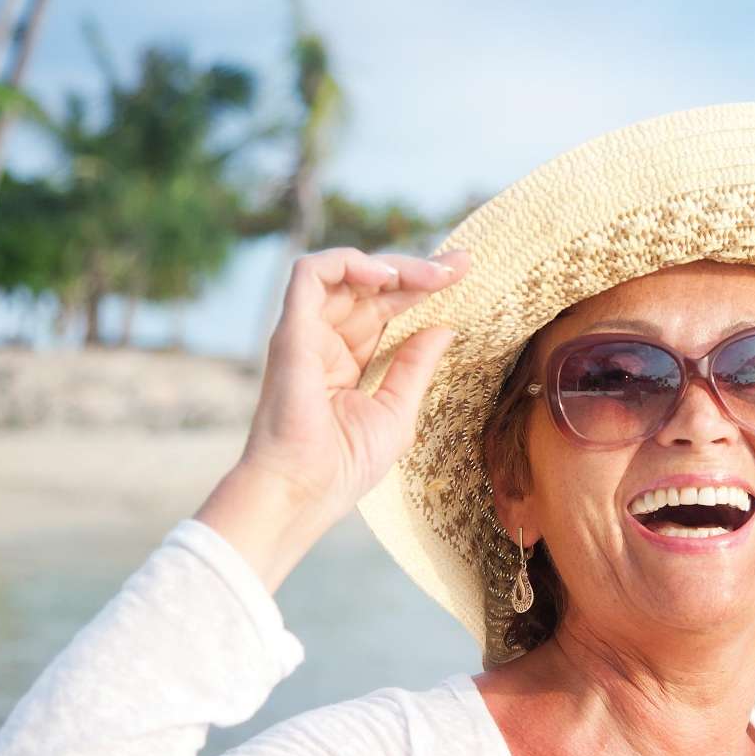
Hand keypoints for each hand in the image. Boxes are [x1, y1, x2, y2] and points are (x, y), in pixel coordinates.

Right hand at [196, 246, 470, 590]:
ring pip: (344, 271)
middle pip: (371, 286)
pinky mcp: (291, 330)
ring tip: (432, 275)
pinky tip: (386, 278)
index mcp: (349, 358)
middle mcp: (326, 339)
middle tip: (460, 265)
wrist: (304, 492)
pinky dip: (347, 263)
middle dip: (418, 269)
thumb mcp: (397, 410)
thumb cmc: (343, 465)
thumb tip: (444, 327)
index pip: (387, 308)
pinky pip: (309, 274)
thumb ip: (416, 366)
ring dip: (390, 265)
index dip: (423, 287)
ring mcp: (307, 332)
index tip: (463, 272)